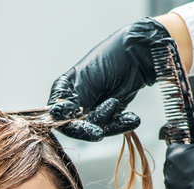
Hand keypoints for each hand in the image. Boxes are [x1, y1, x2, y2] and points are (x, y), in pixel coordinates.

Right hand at [47, 17, 170, 140]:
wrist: (138, 55)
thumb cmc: (109, 59)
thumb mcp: (87, 80)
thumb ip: (73, 102)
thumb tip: (54, 115)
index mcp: (64, 91)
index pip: (59, 116)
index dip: (71, 123)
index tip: (86, 121)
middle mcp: (75, 103)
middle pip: (78, 126)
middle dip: (96, 121)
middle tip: (111, 107)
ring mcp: (91, 110)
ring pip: (96, 128)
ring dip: (112, 121)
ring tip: (121, 104)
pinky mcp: (107, 115)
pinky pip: (111, 126)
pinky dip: (121, 123)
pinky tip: (132, 118)